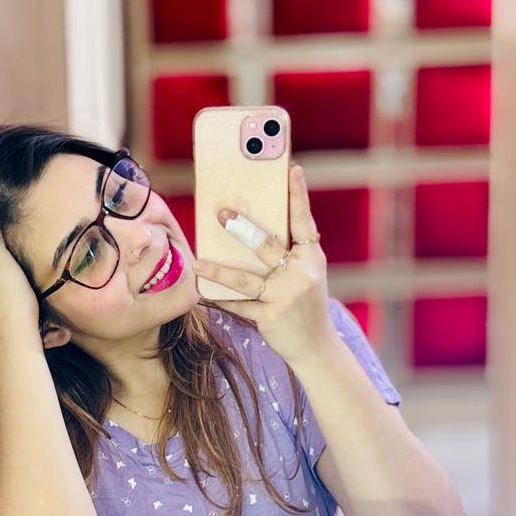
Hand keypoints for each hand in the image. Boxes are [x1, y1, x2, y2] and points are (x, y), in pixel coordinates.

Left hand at [192, 164, 335, 367]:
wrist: (316, 346)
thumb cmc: (305, 304)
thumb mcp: (306, 274)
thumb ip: (288, 253)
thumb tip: (250, 227)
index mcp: (312, 257)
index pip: (303, 221)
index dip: (298, 195)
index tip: (292, 169)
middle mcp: (302, 274)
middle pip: (266, 246)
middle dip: (242, 229)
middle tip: (221, 214)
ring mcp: (286, 296)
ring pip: (245, 279)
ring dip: (218, 270)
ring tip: (198, 262)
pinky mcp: (271, 317)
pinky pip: (240, 304)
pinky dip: (222, 299)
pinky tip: (205, 292)